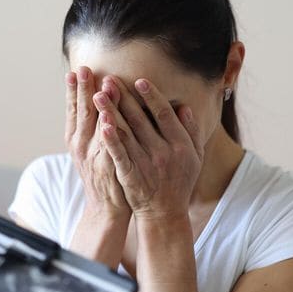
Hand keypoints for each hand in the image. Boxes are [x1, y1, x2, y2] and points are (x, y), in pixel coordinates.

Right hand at [66, 67, 130, 221]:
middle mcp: (81, 145)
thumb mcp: (91, 150)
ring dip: (97, 105)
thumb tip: (98, 101)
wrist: (106, 208)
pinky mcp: (106, 166)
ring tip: (101, 85)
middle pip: (82, 112)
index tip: (74, 72)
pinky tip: (109, 120)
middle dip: (83, 90)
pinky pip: (108, 145)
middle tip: (84, 69)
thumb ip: (93, 127)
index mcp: (76, 139)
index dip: (73, 91)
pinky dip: (108, 133)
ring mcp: (93, 155)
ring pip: (95, 126)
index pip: (73, 110)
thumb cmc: (103, 175)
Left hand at [92, 77, 202, 219]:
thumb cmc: (179, 181)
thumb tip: (183, 106)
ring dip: (111, 113)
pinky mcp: (130, 176)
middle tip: (109, 79)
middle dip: (124, 98)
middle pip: (140, 120)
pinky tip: (102, 125)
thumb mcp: (194, 157)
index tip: (139, 80)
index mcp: (180, 145)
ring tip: (98, 95)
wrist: (165, 213)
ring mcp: (146, 164)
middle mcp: (163, 152)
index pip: (164, 115)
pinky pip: (119, 155)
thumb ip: (191, 131)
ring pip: (126, 134)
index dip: (152, 96)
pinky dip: (111, 140)